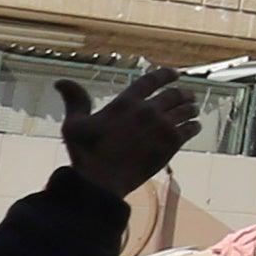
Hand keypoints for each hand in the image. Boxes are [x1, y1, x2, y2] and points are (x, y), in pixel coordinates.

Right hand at [55, 67, 204, 201]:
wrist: (102, 182)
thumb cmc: (85, 153)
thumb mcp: (74, 124)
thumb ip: (75, 100)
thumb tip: (60, 81)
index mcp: (126, 102)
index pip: (151, 80)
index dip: (166, 75)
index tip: (175, 74)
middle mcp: (147, 110)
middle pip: (174, 95)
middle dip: (182, 93)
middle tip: (188, 95)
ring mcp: (161, 127)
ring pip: (185, 110)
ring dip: (190, 108)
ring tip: (193, 109)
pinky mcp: (171, 144)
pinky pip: (190, 129)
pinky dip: (194, 126)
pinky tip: (195, 126)